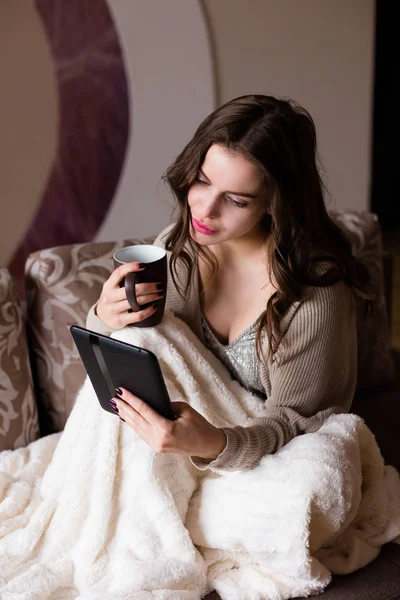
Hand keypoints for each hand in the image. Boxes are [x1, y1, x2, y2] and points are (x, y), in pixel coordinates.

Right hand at [96, 262, 164, 328]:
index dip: (131, 267)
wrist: (100, 318)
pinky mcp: (120, 320)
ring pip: (136, 301)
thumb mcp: (111, 288)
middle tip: (159, 285)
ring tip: (160, 294)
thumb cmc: (111, 300)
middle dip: (149, 286)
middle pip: (131, 289)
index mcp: (108, 286)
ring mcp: (114, 309)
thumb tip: (146, 271)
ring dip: (151, 297)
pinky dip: (148, 311)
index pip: (118, 273)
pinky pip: (137, 315)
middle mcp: (110, 297)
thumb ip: (123, 281)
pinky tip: (155, 307)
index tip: (143, 265)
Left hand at [111, 388, 226, 459]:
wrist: (207, 445)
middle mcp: (158, 439)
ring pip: (136, 428)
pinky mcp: (157, 448)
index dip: (131, 399)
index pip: (143, 410)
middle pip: (136, 420)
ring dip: (126, 416)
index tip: (121, 391)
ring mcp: (157, 445)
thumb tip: (151, 401)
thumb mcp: (184, 409)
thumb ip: (166, 405)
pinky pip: (141, 434)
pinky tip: (127, 418)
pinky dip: (133, 424)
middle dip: (124, 407)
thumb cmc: (199, 426)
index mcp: (166, 428)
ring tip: (117, 406)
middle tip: (114, 397)